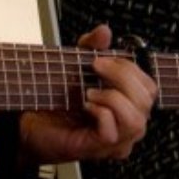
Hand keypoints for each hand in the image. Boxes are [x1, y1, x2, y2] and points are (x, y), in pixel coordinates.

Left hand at [18, 24, 156, 164]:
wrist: (30, 122)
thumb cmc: (57, 99)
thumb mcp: (75, 64)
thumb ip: (91, 47)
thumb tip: (105, 31)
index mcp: (128, 104)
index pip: (148, 87)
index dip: (129, 68)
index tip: (102, 58)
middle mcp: (128, 124)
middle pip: (146, 101)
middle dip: (121, 76)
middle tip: (95, 67)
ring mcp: (116, 140)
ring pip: (136, 121)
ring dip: (112, 98)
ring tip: (89, 91)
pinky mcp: (98, 148)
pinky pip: (112, 132)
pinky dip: (99, 113)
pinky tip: (85, 106)